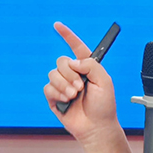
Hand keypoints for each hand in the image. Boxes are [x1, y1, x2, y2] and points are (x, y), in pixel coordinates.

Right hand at [44, 22, 119, 143]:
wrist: (96, 127)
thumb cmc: (104, 106)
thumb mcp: (105, 81)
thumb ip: (91, 65)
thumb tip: (73, 61)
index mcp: (87, 67)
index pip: (76, 47)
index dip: (67, 35)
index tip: (57, 25)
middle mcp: (74, 74)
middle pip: (61, 61)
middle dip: (70, 74)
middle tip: (80, 87)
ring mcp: (63, 85)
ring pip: (53, 74)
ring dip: (64, 85)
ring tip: (74, 96)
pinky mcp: (54, 97)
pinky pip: (47, 87)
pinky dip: (57, 93)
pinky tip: (67, 101)